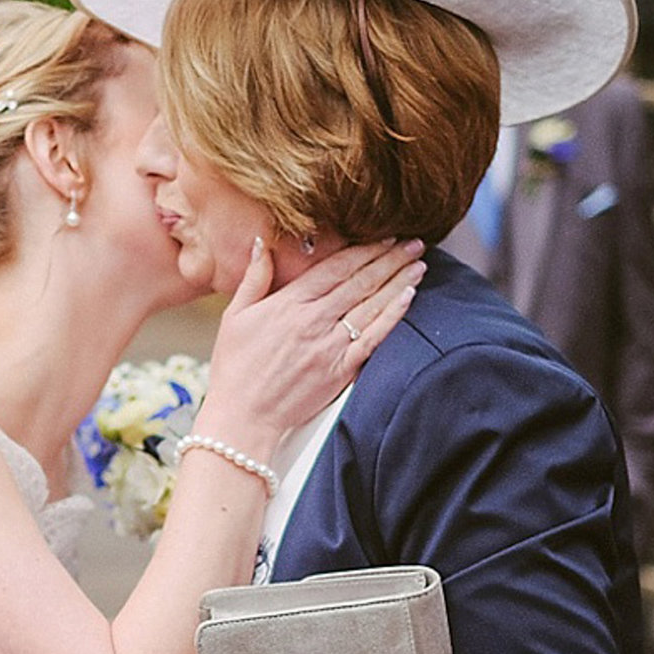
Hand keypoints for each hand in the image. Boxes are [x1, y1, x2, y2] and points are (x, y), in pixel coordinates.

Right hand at [200, 238, 424, 449]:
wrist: (244, 416)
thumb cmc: (236, 368)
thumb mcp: (234, 316)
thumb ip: (254, 277)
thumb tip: (261, 242)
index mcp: (289, 303)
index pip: (335, 267)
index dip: (364, 249)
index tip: (384, 236)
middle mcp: (314, 320)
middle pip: (360, 281)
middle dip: (390, 258)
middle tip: (413, 243)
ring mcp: (330, 345)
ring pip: (372, 304)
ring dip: (399, 281)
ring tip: (418, 263)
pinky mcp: (341, 370)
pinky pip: (374, 337)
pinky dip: (393, 316)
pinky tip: (408, 298)